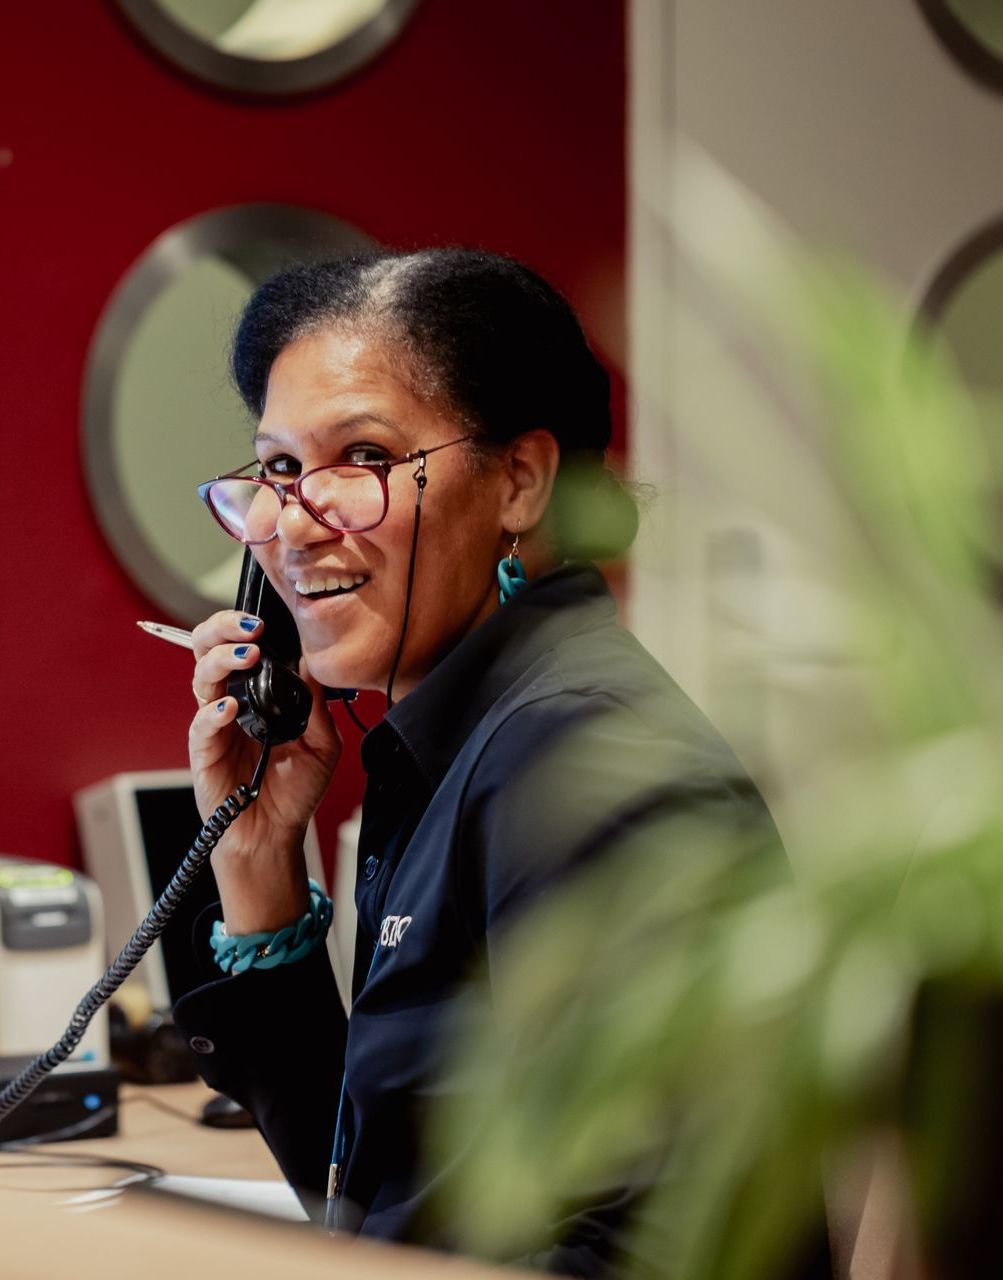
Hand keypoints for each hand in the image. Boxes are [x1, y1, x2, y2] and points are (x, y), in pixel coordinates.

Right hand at [188, 611, 341, 929]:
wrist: (276, 834)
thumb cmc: (294, 790)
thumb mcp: (322, 743)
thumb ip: (316, 705)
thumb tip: (313, 663)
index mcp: (256, 694)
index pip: (240, 646)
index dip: (245, 627)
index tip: (267, 619)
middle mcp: (230, 702)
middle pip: (209, 651)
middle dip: (222, 630)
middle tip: (249, 628)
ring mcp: (214, 726)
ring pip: (202, 679)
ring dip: (221, 661)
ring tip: (246, 656)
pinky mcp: (204, 753)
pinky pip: (201, 725)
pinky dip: (212, 713)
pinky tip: (228, 708)